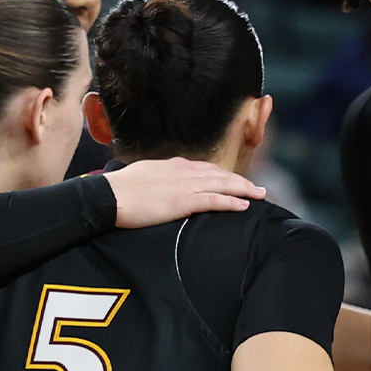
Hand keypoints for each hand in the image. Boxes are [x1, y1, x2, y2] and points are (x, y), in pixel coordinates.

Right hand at [104, 158, 263, 228]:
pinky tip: (244, 205)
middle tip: (260, 189)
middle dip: (243, 181)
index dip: (225, 175)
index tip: (237, 181)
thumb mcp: (145, 175)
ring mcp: (185, 185)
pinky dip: (231, 202)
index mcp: (175, 165)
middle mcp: (184, 171)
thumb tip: (164, 183)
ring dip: (244, 189)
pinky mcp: (183, 201)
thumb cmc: (122, 188)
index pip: (207, 168)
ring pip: (223, 185)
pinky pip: (213, 200)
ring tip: (260, 195)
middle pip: (221, 175)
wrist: (110, 195)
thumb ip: (160, 177)